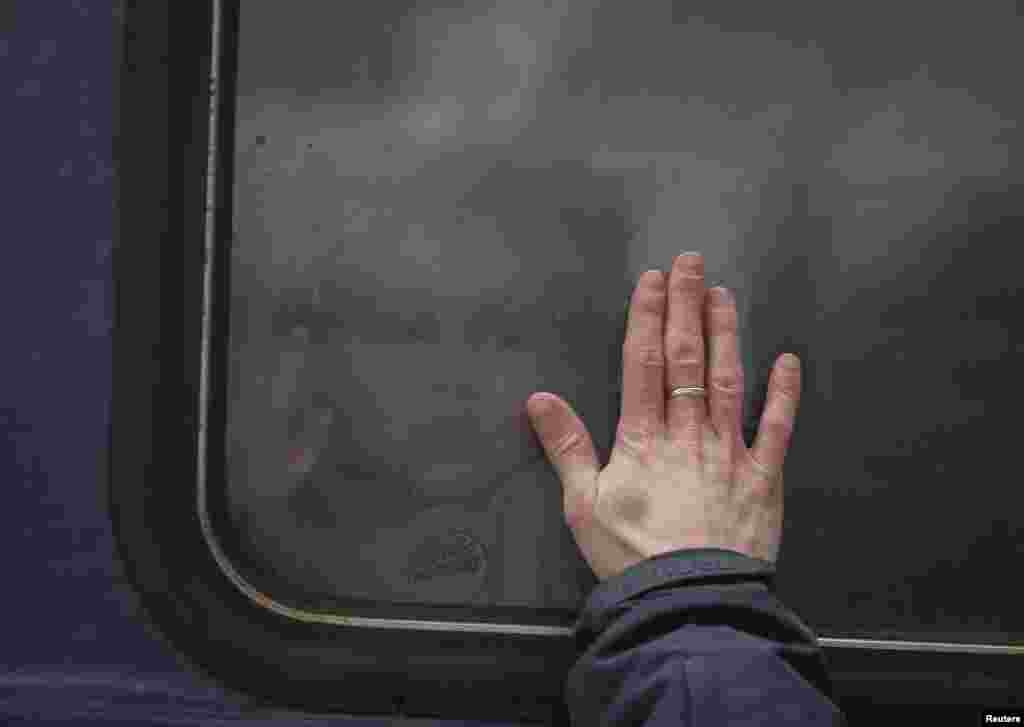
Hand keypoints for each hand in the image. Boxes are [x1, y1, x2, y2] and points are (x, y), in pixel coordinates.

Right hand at [525, 252, 801, 581]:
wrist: (688, 598)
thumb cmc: (631, 553)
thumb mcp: (583, 504)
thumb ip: (566, 448)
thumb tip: (540, 399)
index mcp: (642, 437)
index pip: (644, 363)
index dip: (648, 317)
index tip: (654, 280)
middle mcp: (688, 432)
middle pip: (686, 358)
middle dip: (687, 307)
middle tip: (692, 262)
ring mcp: (729, 451)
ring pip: (727, 380)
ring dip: (726, 334)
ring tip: (725, 294)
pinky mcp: (763, 476)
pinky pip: (777, 427)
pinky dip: (783, 393)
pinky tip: (788, 361)